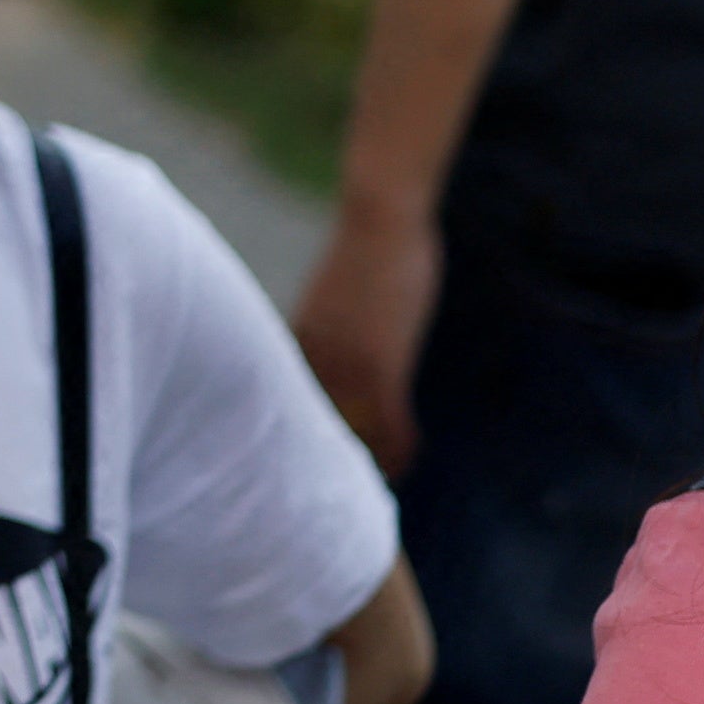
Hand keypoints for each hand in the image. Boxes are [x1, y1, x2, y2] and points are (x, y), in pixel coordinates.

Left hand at [291, 197, 442, 472]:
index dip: (308, 439)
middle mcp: (313, 363)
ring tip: (383, 483)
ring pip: (355, 436)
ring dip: (372, 462)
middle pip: (317, 431)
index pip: (292, 408)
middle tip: (349, 487)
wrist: (378, 216)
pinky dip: (401, 448)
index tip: (318, 462)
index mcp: (298, 345)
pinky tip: (410, 460)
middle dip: (336, 460)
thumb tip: (343, 341)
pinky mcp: (381, 368)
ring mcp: (345, 369)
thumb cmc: (363, 249)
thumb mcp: (337, 298)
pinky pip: (391, 426)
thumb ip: (332, 329)